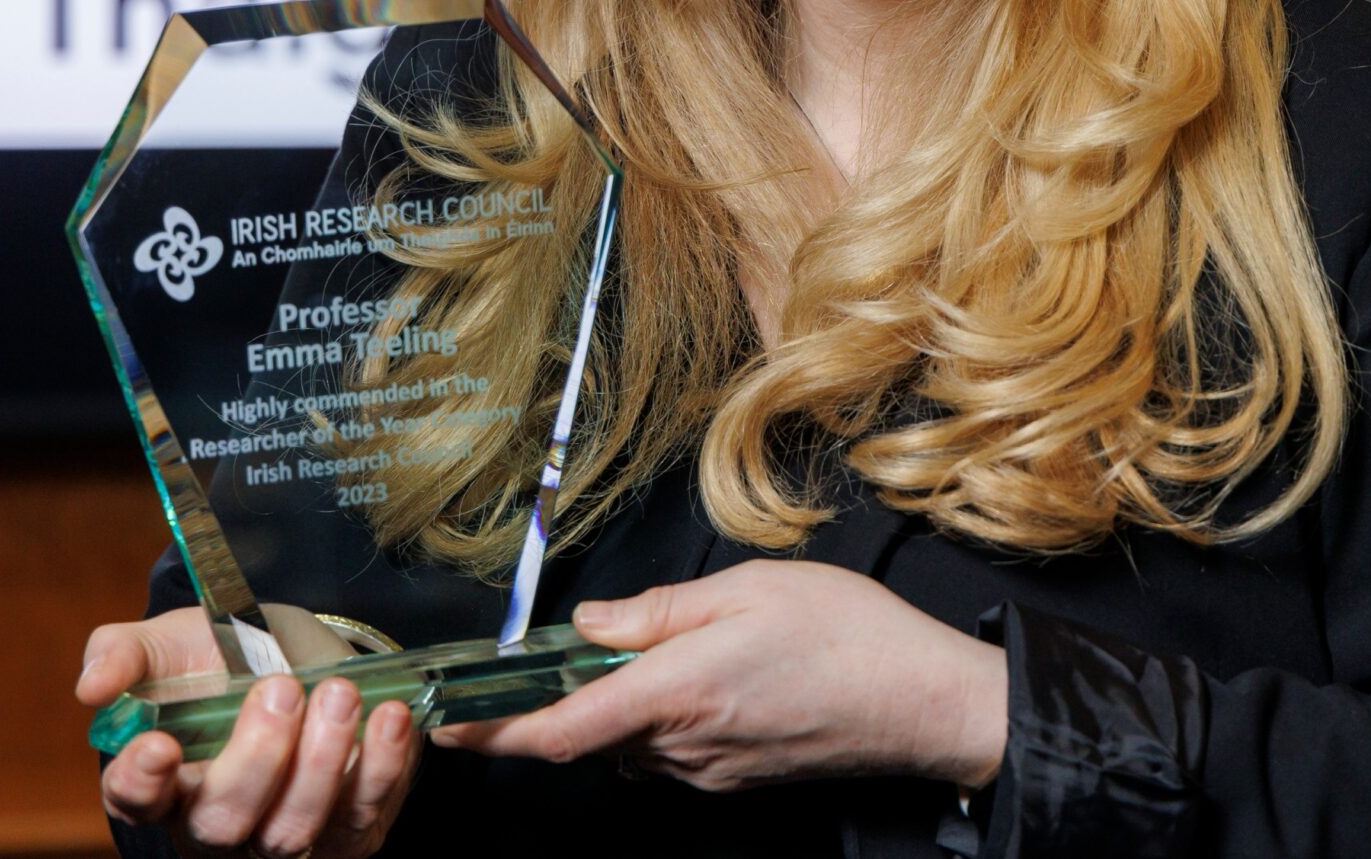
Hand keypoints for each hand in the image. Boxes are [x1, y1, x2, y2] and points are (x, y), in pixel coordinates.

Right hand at [77, 606, 421, 856]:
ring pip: (293, 832)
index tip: (159, 744)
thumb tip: (93, 687)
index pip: (136, 801)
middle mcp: (214, 824)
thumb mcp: (168, 642)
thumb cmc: (218, 657)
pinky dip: (382, 769)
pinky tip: (389, 718)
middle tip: (282, 689)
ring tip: (339, 695)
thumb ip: (123, 655)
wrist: (298, 656)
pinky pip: (361, 820)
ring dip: (322, 764)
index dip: (142, 783)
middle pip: (224, 824)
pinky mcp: (345, 832)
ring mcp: (280, 836)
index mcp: (160, 781)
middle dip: (257, 759)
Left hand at [433, 561, 1006, 792]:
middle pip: (592, 732)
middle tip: (588, 645)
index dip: (494, 733)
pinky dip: (664, 715)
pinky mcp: (734, 780)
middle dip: (572, 694)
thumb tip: (589, 626)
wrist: (924, 703)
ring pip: (632, 740)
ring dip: (625, 702)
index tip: (446, 728)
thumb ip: (658, 611)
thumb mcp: (748, 590)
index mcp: (678, 693)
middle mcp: (684, 746)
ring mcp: (709, 771)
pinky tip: (711, 675)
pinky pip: (672, 751)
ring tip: (679, 646)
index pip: (560, 729)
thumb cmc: (848, 636)